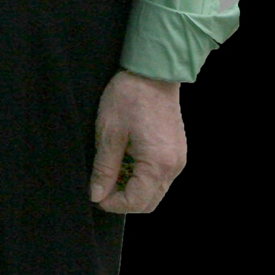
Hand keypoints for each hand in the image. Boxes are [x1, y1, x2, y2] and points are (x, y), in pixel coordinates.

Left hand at [89, 68, 186, 214]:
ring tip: (112, 171)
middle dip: (124, 200)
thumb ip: (104, 168)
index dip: (114, 204)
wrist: (153, 70)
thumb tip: (96, 195)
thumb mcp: (109, 132)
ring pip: (156, 190)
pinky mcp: (177, 151)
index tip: (96, 196)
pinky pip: (161, 175)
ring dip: (133, 188)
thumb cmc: (129, 96)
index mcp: (158, 164)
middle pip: (149, 202)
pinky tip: (126, 160)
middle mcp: (174, 167)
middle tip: (102, 187)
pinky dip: (143, 176)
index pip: (137, 202)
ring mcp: (178, 159)